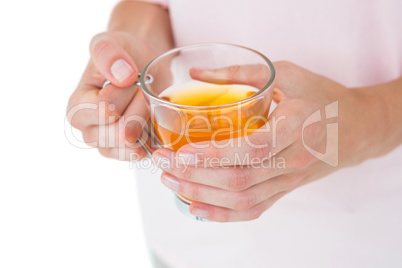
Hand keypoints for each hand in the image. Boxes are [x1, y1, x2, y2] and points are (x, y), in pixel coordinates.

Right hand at [67, 31, 152, 159]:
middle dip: (140, 108)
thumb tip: (122, 76)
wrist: (142, 64)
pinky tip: (153, 118)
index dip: (126, 92)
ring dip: (148, 121)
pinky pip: (146, 154)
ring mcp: (110, 146)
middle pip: (123, 132)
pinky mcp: (130, 153)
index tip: (129, 78)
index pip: (107, 110)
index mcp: (77, 109)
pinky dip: (155, 137)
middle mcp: (89, 133)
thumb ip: (108, 54)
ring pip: (135, 145)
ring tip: (145, 103)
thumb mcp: (111, 42)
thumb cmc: (123, 54)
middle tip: (141, 91)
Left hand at [152, 61, 388, 221]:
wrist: (356, 128)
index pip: (250, 150)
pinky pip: (254, 211)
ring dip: (202, 196)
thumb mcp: (287, 73)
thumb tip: (196, 74)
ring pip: (242, 200)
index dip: (213, 156)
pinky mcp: (285, 190)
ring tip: (170, 183)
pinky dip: (222, 214)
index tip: (180, 151)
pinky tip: (196, 208)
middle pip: (239, 181)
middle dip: (194, 176)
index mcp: (296, 126)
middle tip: (162, 164)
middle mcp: (293, 159)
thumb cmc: (321, 96)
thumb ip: (241, 73)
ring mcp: (290, 180)